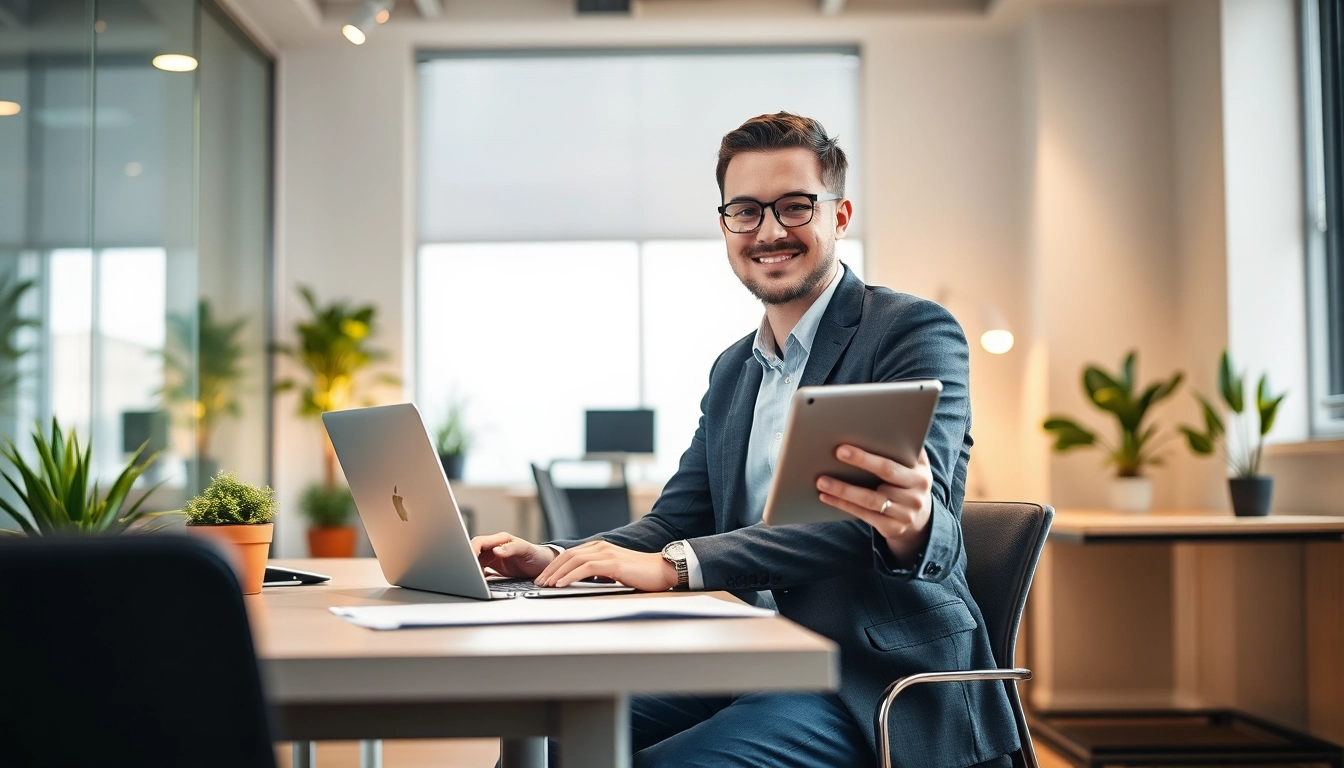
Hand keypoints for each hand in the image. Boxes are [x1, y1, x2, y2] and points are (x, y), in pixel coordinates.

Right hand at [470, 532, 556, 578]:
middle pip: (473, 550)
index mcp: (500, 540)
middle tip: (466, 572)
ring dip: (471, 568)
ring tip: (471, 578)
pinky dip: (476, 574)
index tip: (468, 561)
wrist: (543, 564)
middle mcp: (494, 547)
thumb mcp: (525, 550)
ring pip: (475, 560)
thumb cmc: (536, 555)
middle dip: (467, 560)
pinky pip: (479, 568)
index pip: (479, 542)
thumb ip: (512, 548)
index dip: (471, 551)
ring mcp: (493, 556)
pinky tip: (476, 581)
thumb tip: (496, 550)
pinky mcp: (493, 565)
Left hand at [535, 539, 678, 591]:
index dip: (555, 565)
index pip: (570, 554)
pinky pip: (586, 568)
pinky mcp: (612, 563)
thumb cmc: (642, 574)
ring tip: (546, 584)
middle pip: (568, 555)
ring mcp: (606, 553)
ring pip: (574, 560)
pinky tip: (561, 584)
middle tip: (539, 582)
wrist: (663, 570)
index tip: (544, 577)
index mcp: (600, 548)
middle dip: (551, 569)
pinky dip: (570, 576)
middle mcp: (601, 547)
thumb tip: (584, 581)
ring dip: (557, 573)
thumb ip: (599, 572)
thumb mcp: (615, 571)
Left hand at [817, 445, 933, 565]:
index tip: (843, 448)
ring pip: (870, 499)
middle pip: (884, 475)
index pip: (891, 463)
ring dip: (843, 490)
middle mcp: (916, 494)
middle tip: (835, 454)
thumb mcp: (914, 468)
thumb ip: (905, 450)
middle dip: (859, 463)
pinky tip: (827, 497)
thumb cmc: (907, 484)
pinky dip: (843, 505)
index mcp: (920, 474)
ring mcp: (905, 513)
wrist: (918, 520)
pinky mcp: (893, 528)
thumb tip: (879, 428)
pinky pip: (864, 515)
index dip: (866, 456)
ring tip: (822, 481)